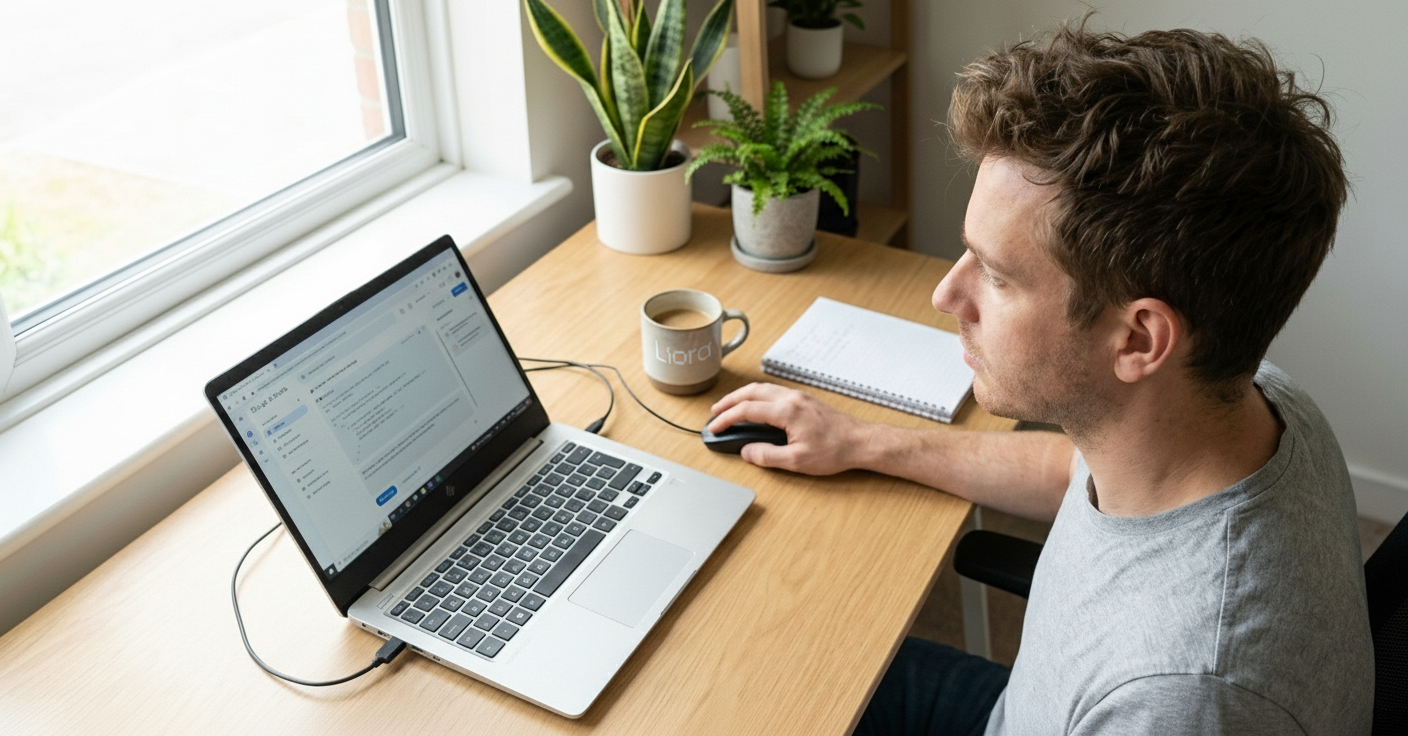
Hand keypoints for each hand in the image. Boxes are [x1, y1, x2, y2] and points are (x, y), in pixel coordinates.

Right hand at [709, 383, 871, 474]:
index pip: (746, 410)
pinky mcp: (805, 400)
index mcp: (786, 411)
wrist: (860, 441)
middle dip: (729, 402)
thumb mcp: (797, 461)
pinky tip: (756, 405)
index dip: (726, 419)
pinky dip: (757, 396)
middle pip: (751, 392)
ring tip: (729, 407)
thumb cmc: (835, 450)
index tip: (714, 427)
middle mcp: (791, 398)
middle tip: (714, 413)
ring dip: (742, 396)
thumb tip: (747, 451)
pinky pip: (774, 391)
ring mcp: (799, 396)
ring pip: (762, 389)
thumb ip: (768, 456)